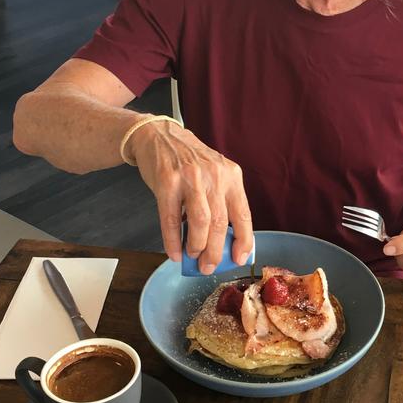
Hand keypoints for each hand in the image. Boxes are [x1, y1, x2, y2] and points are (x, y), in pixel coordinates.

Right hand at [129, 120, 252, 273]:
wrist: (158, 136)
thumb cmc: (188, 160)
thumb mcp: (214, 173)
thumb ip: (221, 201)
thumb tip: (223, 242)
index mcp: (230, 175)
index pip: (242, 214)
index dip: (243, 240)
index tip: (239, 258)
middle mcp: (213, 175)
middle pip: (220, 222)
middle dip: (215, 252)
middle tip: (209, 267)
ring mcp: (189, 178)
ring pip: (200, 222)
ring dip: (197, 246)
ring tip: (193, 258)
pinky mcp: (166, 182)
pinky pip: (171, 219)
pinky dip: (173, 241)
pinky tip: (174, 252)